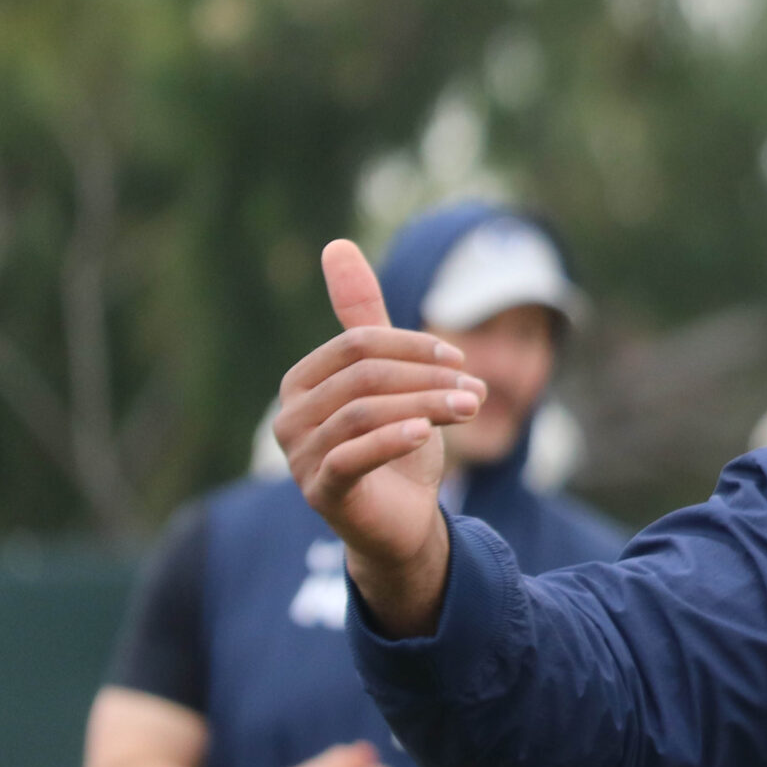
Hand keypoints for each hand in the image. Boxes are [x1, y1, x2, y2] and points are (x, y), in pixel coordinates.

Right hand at [272, 241, 480, 634]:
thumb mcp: (390, 378)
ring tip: (472, 407)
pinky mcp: (321, 491)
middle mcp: (290, 416)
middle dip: (427, 377)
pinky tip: (427, 433)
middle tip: (476, 389)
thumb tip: (337, 245)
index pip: (357, 343)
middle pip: (363, 375)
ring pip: (365, 412)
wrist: (403, 521)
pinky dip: (392, 439)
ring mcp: (300, 457)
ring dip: (427, 405)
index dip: (413, 345)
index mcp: (303, 382)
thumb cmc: (396, 444)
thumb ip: (364, 318)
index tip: (460, 359)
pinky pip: (352, 456)